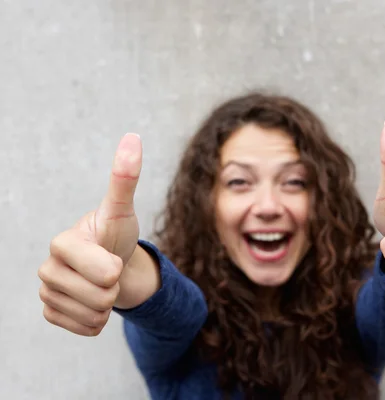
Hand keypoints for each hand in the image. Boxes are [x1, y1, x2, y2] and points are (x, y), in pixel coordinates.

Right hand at [38, 133, 142, 335]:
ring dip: (107, 304)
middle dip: (114, 287)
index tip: (112, 255)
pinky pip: (84, 329)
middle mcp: (47, 268)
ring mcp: (47, 293)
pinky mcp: (51, 313)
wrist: (112, 262)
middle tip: (109, 271)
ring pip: (93, 315)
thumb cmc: (116, 235)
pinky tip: (93, 301)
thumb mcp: (122, 209)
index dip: (116, 267)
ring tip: (102, 285)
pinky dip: (97, 320)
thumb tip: (132, 137)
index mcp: (62, 243)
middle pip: (100, 296)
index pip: (103, 272)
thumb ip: (125, 178)